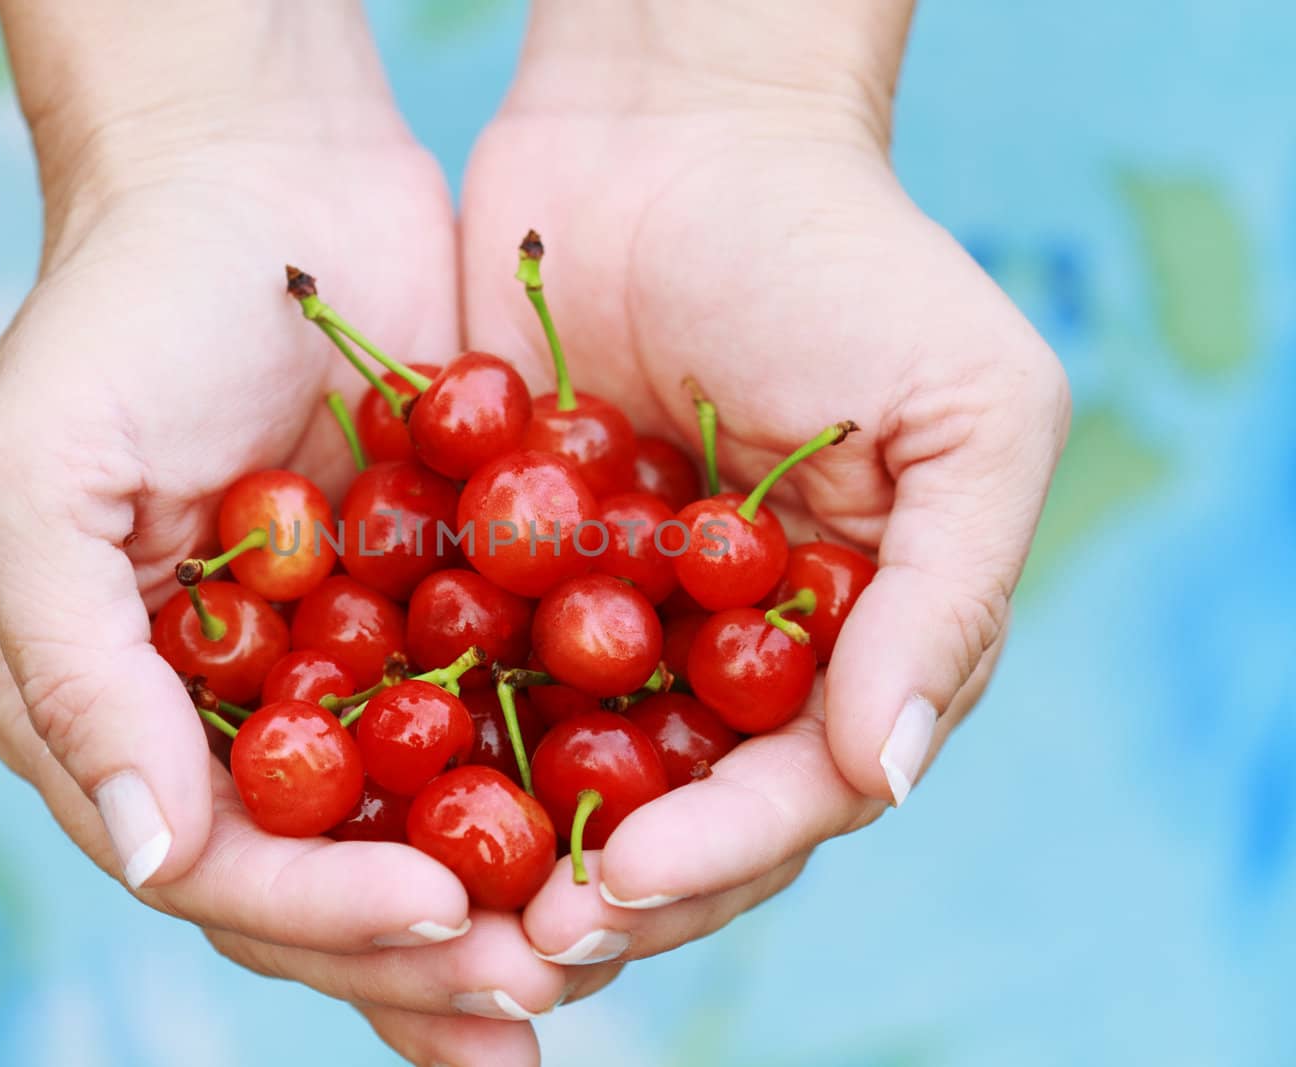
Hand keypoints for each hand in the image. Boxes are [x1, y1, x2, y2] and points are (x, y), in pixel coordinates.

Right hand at [0, 5, 615, 1062]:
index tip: (439, 914)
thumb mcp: (40, 478)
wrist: (265, 174)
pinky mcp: (425, 616)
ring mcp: (329, 672)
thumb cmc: (124, 309)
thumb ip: (75, 673)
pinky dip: (548, 783)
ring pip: (412, 827)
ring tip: (587, 957)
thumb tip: (151, 858)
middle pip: (318, 880)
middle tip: (538, 989)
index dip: (320, 909)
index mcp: (108, 710)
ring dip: (495, 904)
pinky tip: (630, 833)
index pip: (211, 863)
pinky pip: (487, 724)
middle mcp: (219, 718)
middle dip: (421, 945)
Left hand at [459, 0, 1068, 967]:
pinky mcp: (505, 574)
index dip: (716, 851)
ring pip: (562, 776)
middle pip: (675, 816)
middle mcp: (727, 661)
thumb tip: (888, 774)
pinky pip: (465, 674)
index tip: (622, 884)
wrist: (669, 133)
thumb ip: (945, 598)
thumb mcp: (966, 410)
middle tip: (513, 942)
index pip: (792, 793)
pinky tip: (364, 783)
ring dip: (504, 847)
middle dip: (604, 887)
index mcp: (846, 647)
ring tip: (433, 903)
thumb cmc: (841, 258)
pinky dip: (425, 733)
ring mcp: (612, 625)